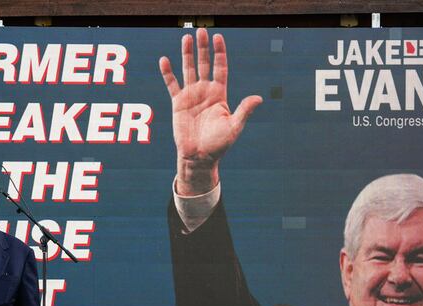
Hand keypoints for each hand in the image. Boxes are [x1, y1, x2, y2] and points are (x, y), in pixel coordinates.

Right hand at [159, 28, 261, 195]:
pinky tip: (165, 60)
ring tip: (186, 38)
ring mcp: (191, 96)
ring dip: (187, 54)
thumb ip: (244, 111)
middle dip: (203, 48)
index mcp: (220, 94)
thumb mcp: (234, 127)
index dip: (219, 53)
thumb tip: (258, 98)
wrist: (199, 157)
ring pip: (188, 70)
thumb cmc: (219, 145)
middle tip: (201, 31)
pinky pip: (172, 85)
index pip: (220, 68)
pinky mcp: (178, 103)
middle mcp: (205, 92)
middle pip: (204, 64)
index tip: (218, 37)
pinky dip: (168, 73)